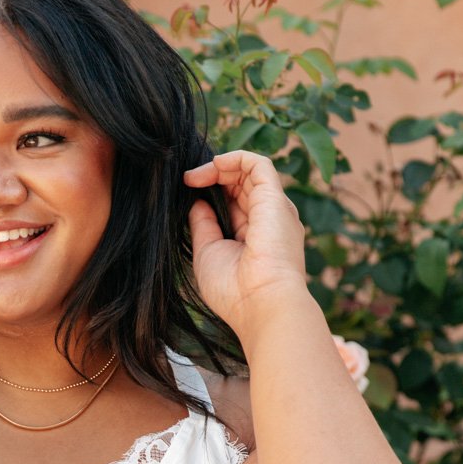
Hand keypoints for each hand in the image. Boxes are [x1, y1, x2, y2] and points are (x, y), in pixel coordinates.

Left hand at [183, 150, 308, 339]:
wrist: (261, 304)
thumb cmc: (234, 291)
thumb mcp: (208, 253)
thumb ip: (203, 225)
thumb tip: (196, 201)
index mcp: (254, 236)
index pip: (234, 202)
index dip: (211, 192)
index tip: (187, 193)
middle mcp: (267, 220)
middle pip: (240, 185)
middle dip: (212, 178)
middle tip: (187, 182)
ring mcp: (273, 208)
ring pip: (249, 171)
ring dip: (218, 167)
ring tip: (193, 177)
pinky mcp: (275, 199)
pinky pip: (258, 164)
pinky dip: (233, 159)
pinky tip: (211, 167)